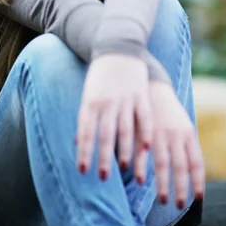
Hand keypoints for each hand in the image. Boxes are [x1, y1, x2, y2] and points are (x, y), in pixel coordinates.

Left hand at [75, 53, 152, 179]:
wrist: (117, 48)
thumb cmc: (99, 76)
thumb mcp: (88, 94)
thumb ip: (86, 118)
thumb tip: (78, 143)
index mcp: (91, 102)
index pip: (85, 131)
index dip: (84, 151)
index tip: (83, 170)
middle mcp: (108, 102)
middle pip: (106, 134)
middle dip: (104, 157)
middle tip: (103, 177)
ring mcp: (126, 99)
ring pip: (126, 129)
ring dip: (125, 150)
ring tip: (123, 168)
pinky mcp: (141, 95)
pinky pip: (144, 117)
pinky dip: (146, 133)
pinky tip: (147, 148)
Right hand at [144, 82, 204, 207]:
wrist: (152, 84)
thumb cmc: (168, 110)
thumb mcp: (182, 125)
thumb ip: (187, 146)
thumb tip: (192, 172)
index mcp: (188, 133)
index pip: (196, 162)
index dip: (197, 181)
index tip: (198, 197)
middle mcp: (176, 134)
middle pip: (181, 166)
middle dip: (181, 188)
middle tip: (180, 205)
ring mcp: (160, 132)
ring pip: (163, 162)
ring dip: (163, 183)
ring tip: (163, 200)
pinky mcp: (144, 129)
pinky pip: (143, 152)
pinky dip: (142, 167)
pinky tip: (140, 180)